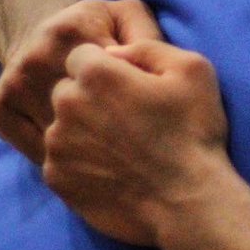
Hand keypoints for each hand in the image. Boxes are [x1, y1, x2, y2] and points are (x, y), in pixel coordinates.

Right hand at [0, 0, 160, 162]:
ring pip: (59, 134)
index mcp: (72, 30)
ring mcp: (15, 83)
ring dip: (89, 147)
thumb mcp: (130, 18)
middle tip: (133, 134)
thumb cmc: (102, 30)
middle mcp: (37, 55)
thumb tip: (145, 71)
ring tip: (112, 145)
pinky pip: (34, 147)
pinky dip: (62, 156)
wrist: (42, 28)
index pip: (112, 77)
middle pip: (83, 112)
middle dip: (113, 127)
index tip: (146, 106)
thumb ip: (147, 37)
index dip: (136, 97)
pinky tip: (84, 150)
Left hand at [42, 40, 229, 245]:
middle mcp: (66, 106)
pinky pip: (59, 159)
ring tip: (120, 147)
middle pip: (65, 89)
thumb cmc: (194, 133)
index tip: (129, 87)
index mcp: (96, 74)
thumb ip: (147, 46)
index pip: (81, 55)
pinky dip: (79, 161)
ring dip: (82, 130)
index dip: (106, 68)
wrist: (187, 203)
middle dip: (89, 97)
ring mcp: (57, 145)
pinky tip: (112, 169)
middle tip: (125, 119)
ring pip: (60, 125)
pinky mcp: (55, 178)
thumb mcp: (192, 69)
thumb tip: (114, 50)